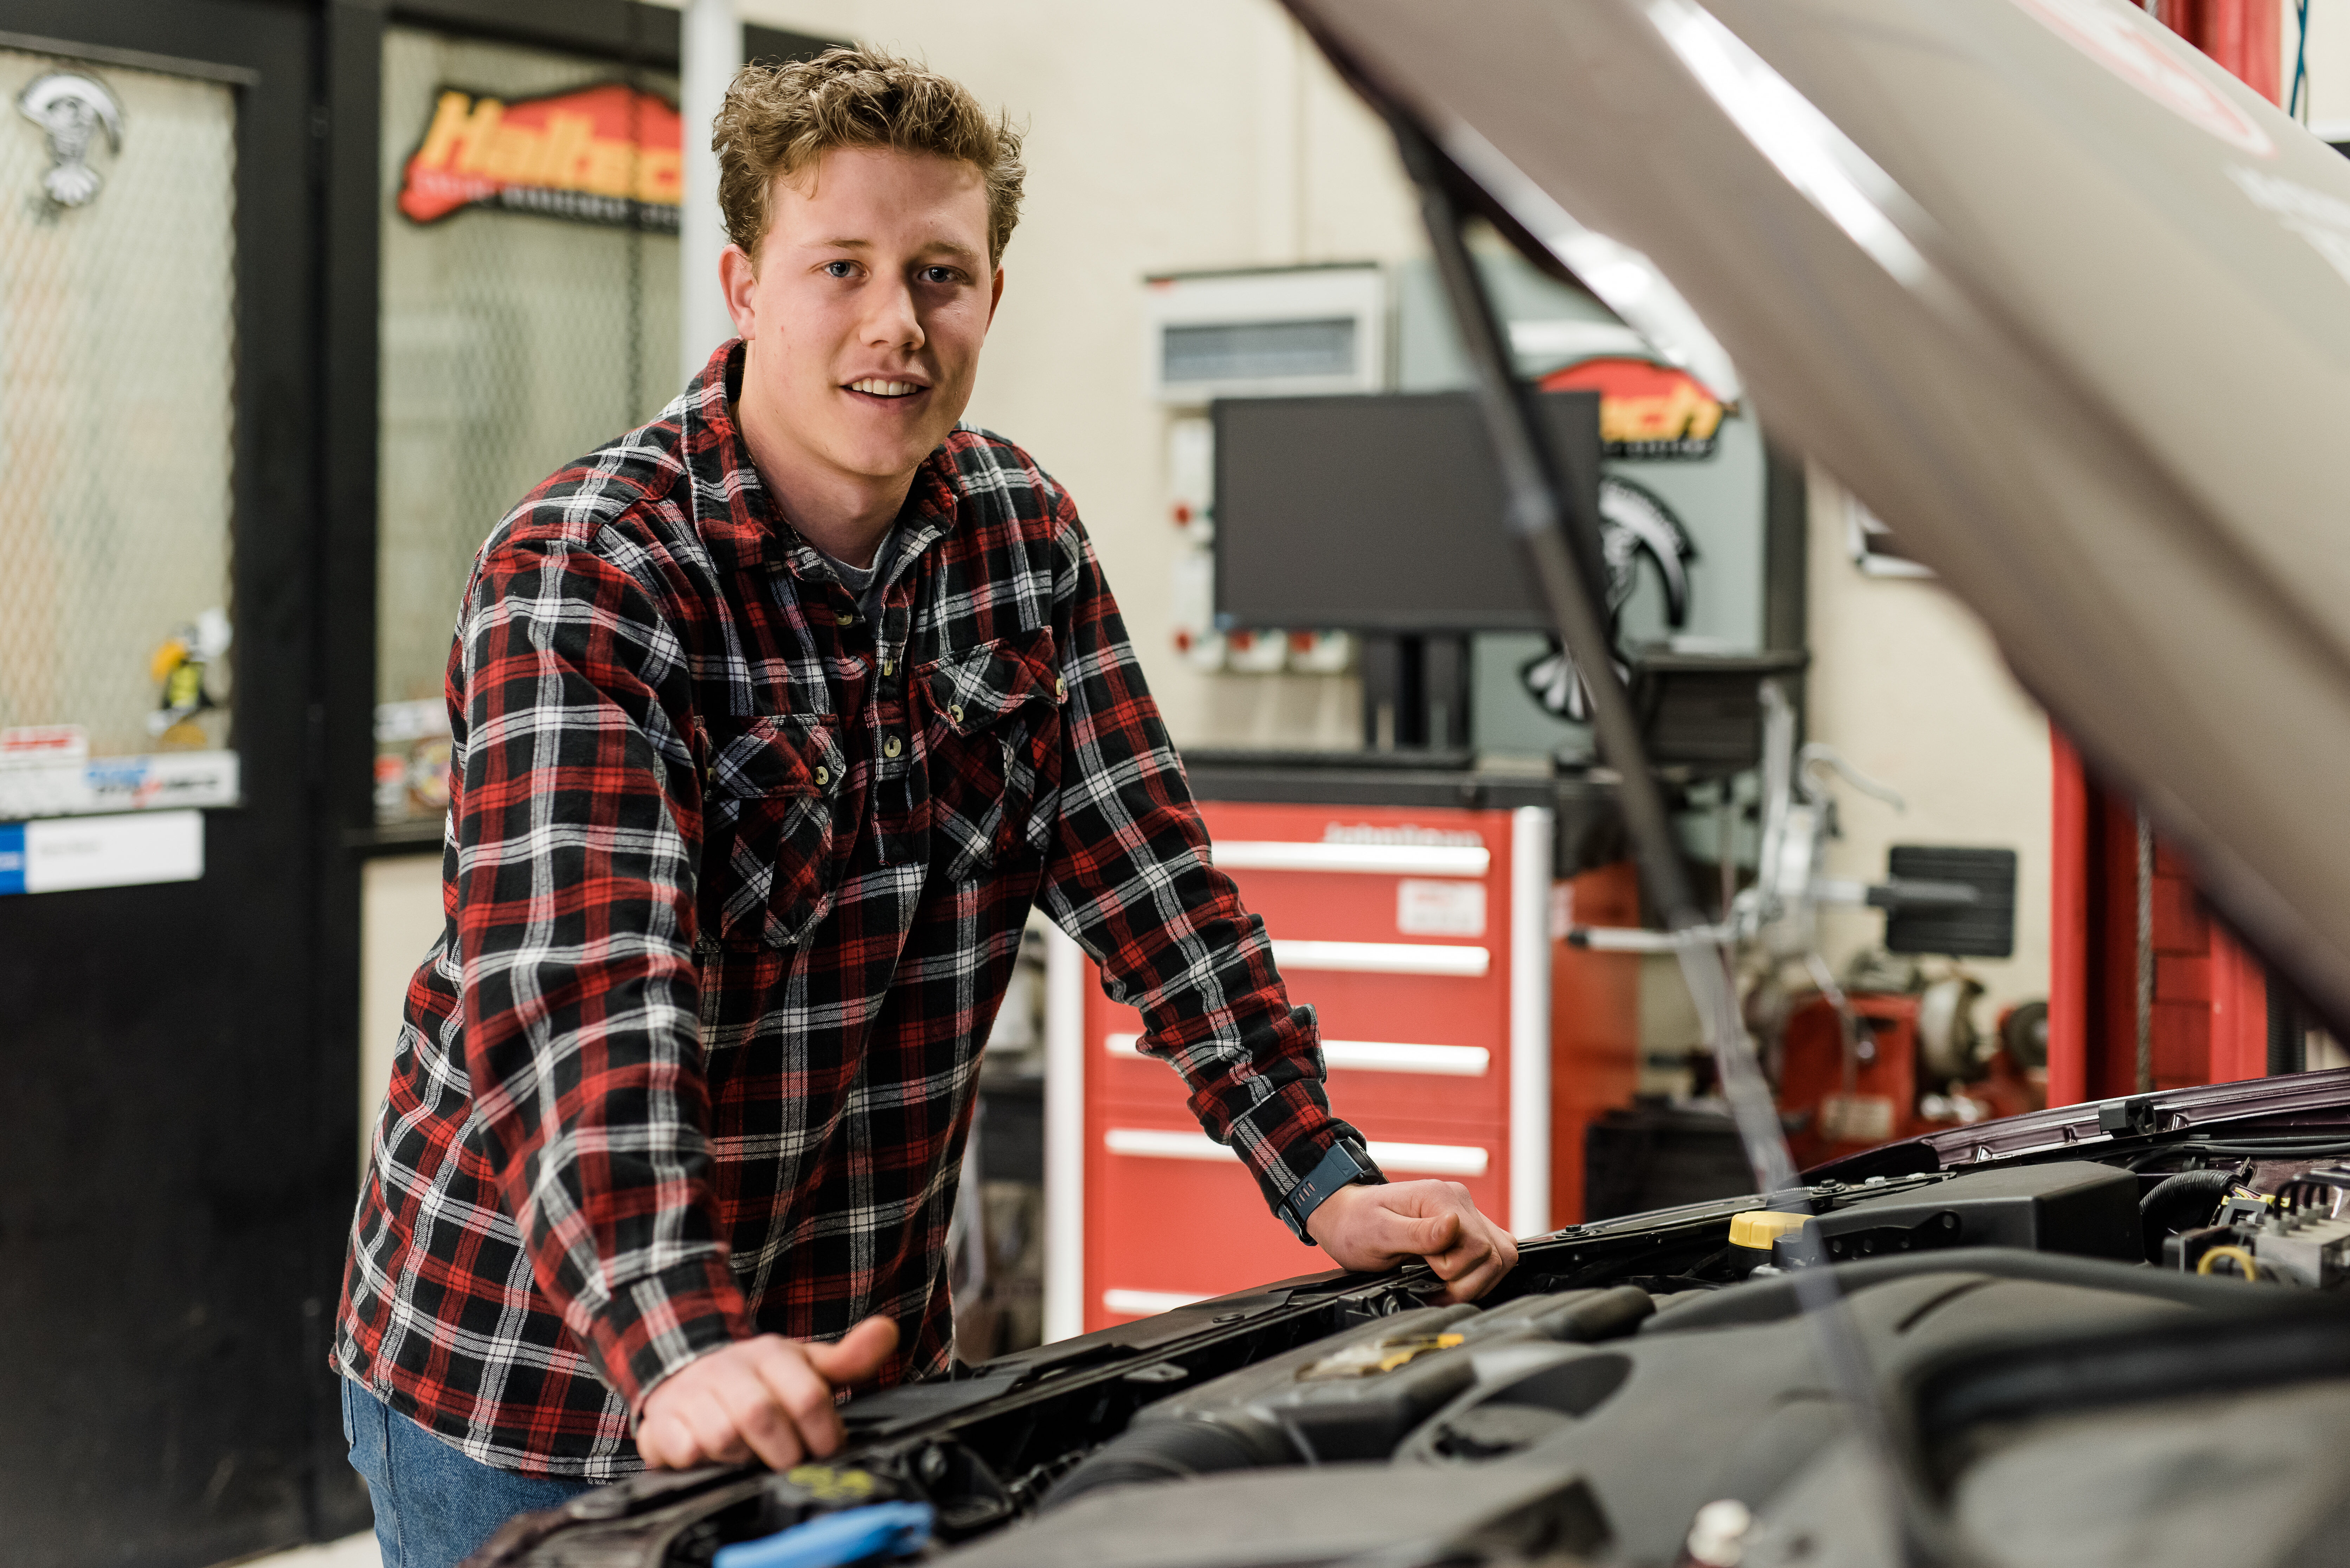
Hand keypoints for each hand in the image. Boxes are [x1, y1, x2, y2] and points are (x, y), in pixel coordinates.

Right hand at [636, 1316, 898, 1470]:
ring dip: (742, 1457)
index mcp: (769, 1355)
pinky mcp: (662, 1421)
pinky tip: (709, 1456)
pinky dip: (699, 1458)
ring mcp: (692, 1394)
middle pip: (763, 1417)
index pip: (808, 1396)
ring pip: (723, 1436)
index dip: (825, 1433)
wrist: (685, 1372)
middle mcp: (729, 1370)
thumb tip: (888, 1330)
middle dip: (784, 1451)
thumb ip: (849, 1357)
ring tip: (749, 1455)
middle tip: (790, 1461)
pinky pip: (682, 1448)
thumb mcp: (805, 1365)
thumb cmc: (757, 1379)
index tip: (827, 1449)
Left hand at [1306, 1180, 1518, 1302]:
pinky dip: (1479, 1274)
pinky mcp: (1466, 1227)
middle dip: (1467, 1281)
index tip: (1426, 1278)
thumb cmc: (1355, 1224)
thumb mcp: (1378, 1233)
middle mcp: (1459, 1201)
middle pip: (1495, 1253)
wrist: (1345, 1217)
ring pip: (1501, 1255)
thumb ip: (1418, 1233)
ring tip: (1444, 1287)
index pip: (1477, 1246)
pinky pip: (1493, 1253)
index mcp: (1440, 1198)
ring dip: (1477, 1281)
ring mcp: (1465, 1213)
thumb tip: (1453, 1225)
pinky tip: (1453, 1280)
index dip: (1454, 1271)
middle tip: (1435, 1289)